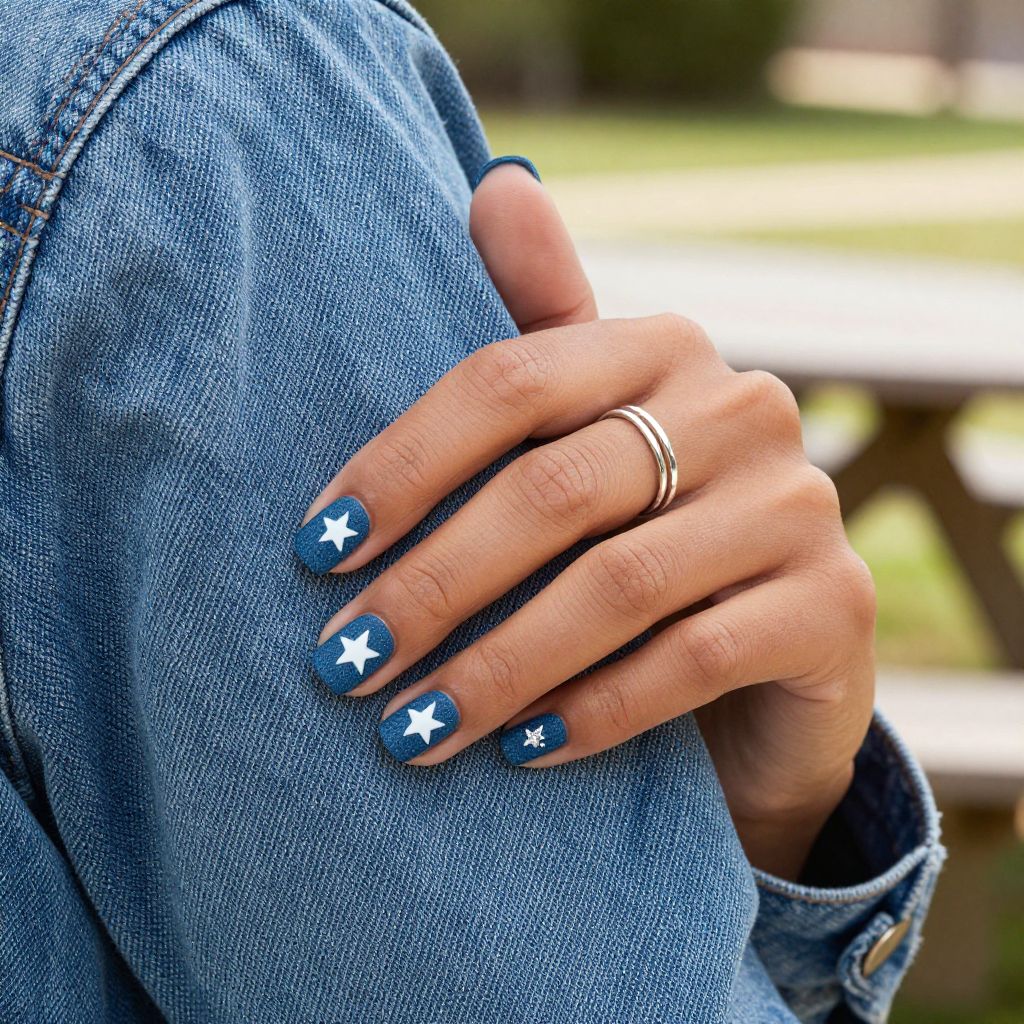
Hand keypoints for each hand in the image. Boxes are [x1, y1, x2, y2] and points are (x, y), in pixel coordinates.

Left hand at [296, 162, 875, 879]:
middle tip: (344, 664)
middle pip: (554, 490)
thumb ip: (542, 331)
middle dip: (432, 586)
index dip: (400, 467)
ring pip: (617, 585)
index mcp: (662, 348)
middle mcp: (743, 408)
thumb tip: (494, 185)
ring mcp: (799, 506)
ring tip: (407, 728)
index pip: (508, 382)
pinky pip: (692, 659)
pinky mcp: (833, 605)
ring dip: (493, 666)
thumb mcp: (588, 434)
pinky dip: (592, 709)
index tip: (316, 553)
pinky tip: (516, 750)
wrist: (765, 647)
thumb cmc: (642, 531)